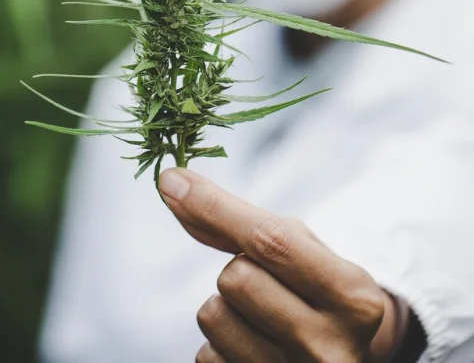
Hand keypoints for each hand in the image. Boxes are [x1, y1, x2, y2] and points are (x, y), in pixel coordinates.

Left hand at [157, 167, 398, 362]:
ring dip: (224, 308)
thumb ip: (239, 221)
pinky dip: (219, 345)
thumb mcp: (302, 250)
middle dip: (237, 269)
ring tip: (260, 318)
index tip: (172, 181)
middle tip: (268, 285)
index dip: (214, 207)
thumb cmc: (316, 292)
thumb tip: (172, 184)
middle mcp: (332, 348)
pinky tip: (253, 348)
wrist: (339, 358)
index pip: (272, 242)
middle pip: (235, 279)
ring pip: (213, 316)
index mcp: (354, 298)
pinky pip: (207, 355)